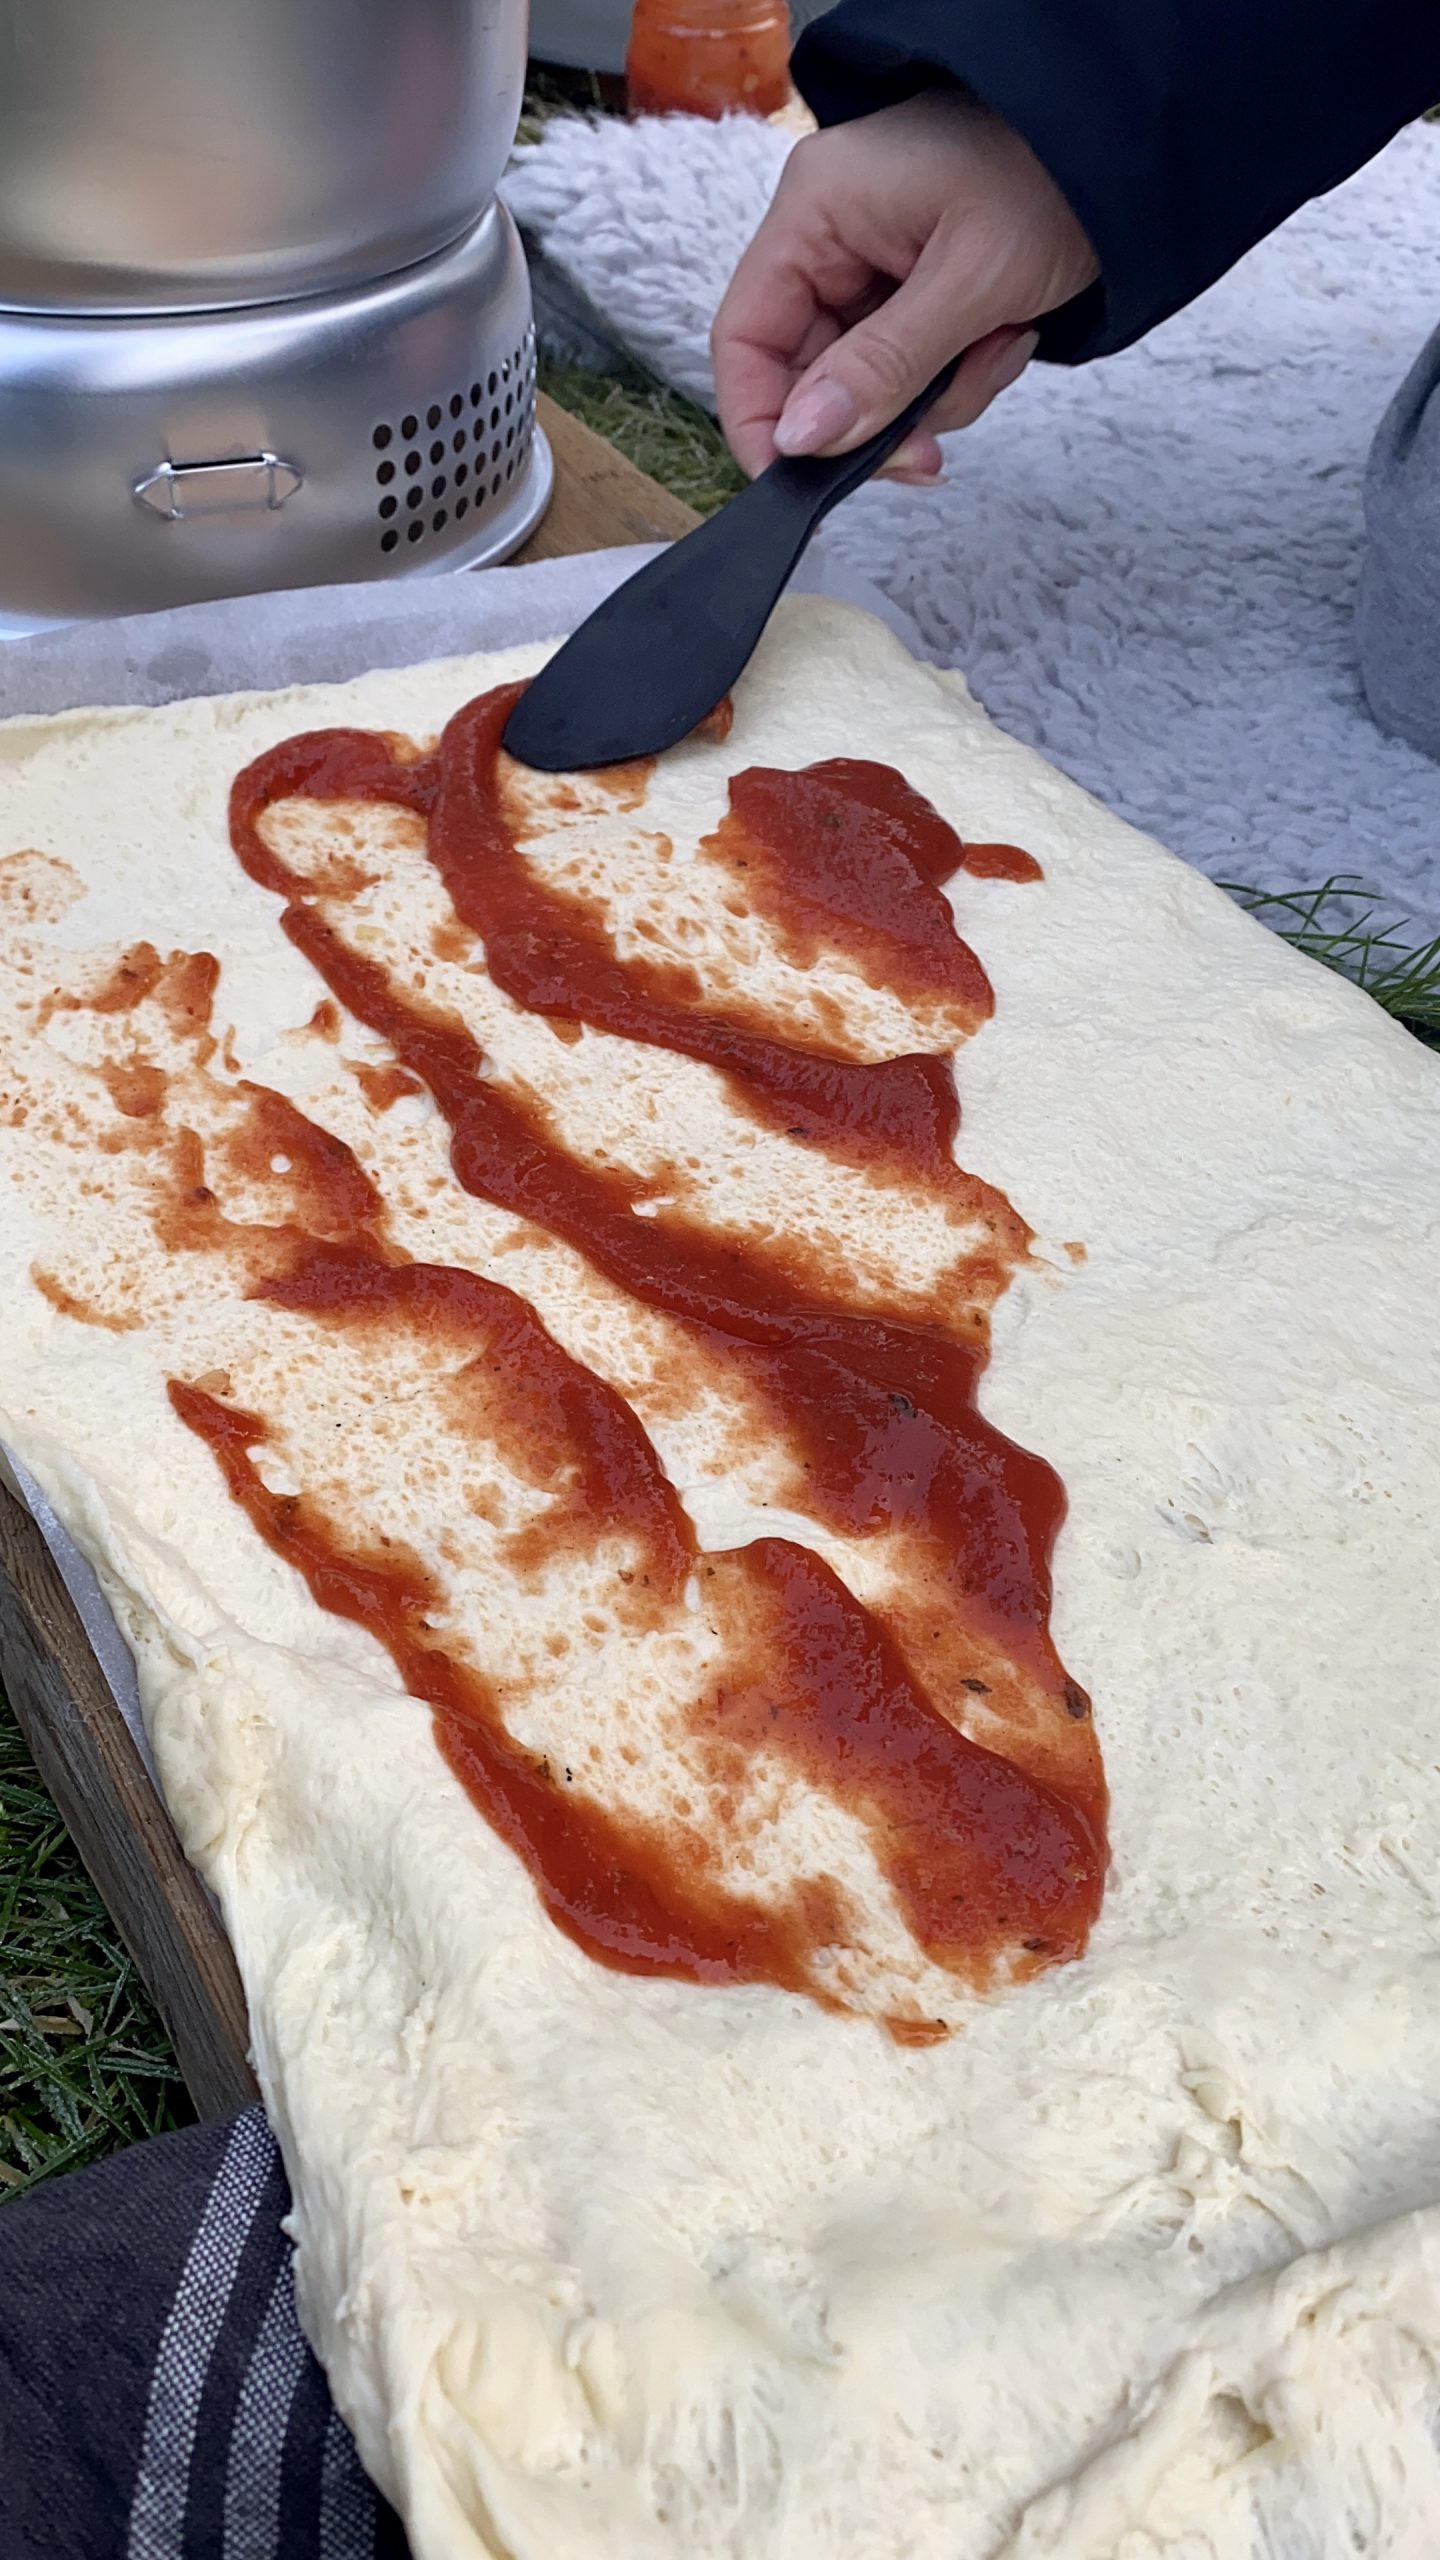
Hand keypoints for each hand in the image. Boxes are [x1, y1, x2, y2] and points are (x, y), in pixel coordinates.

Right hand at [711, 90, 1098, 480]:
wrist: (1131, 143)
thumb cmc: (1055, 172)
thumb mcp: (969, 280)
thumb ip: (882, 367)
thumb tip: (801, 439)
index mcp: (817, 212)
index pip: (744, 339)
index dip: (760, 421)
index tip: (801, 483)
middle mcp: (832, 238)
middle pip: (809, 375)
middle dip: (877, 418)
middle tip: (931, 452)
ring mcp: (875, 266)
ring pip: (868, 386)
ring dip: (936, 395)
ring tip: (998, 344)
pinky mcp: (917, 290)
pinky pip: (913, 371)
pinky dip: (961, 374)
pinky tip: (1006, 334)